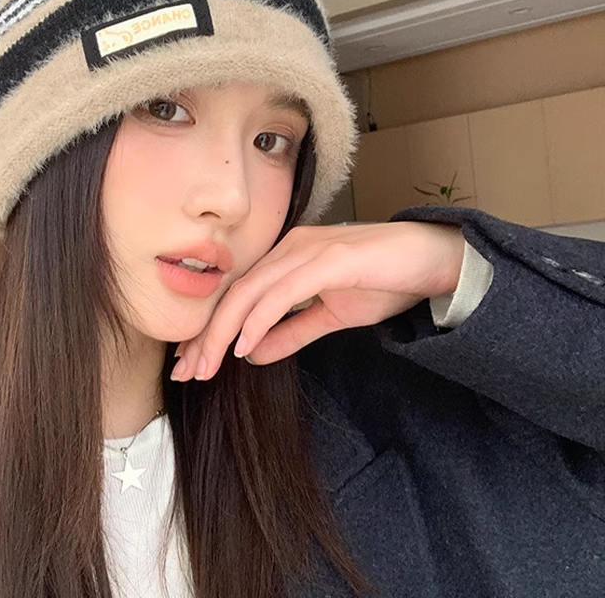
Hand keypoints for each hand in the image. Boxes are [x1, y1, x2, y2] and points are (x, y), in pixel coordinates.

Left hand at [170, 221, 464, 380]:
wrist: (435, 260)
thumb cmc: (386, 280)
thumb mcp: (331, 315)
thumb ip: (292, 331)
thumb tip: (254, 353)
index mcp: (287, 257)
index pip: (239, 294)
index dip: (212, 328)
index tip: (193, 362)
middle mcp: (290, 247)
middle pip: (235, 293)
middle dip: (207, 334)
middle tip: (186, 372)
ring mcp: (308, 249)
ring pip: (251, 291)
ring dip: (224, 331)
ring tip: (206, 366)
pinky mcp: (328, 258)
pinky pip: (283, 291)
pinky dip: (259, 318)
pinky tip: (243, 345)